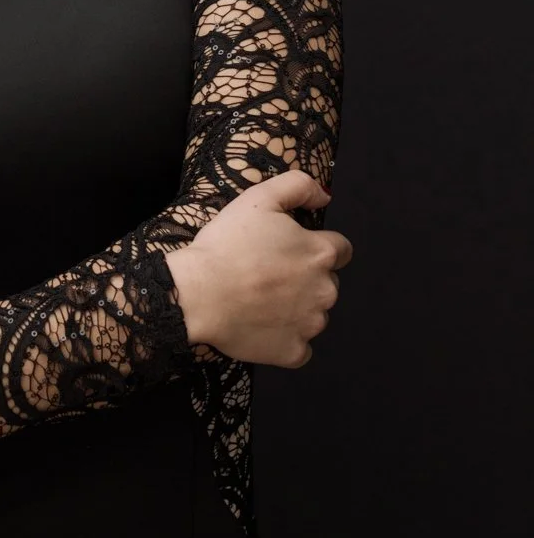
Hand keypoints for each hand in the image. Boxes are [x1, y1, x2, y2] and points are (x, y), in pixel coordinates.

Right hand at [163, 169, 352, 367]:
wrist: (197, 294)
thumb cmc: (225, 246)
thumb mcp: (259, 198)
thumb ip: (298, 186)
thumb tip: (324, 197)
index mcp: (321, 253)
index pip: (340, 250)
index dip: (313, 248)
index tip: (288, 252)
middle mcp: (326, 290)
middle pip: (327, 283)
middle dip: (304, 279)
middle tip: (267, 276)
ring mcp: (311, 324)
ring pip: (314, 315)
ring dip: (296, 309)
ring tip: (260, 302)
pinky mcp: (293, 351)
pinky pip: (299, 348)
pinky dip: (285, 340)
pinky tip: (262, 327)